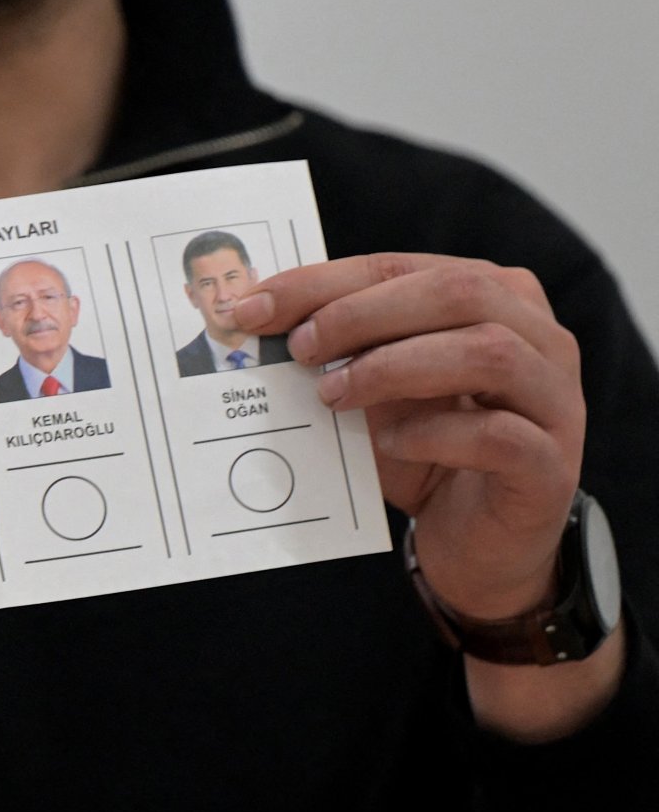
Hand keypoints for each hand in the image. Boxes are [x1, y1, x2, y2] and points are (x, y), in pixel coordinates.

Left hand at [234, 253, 583, 619]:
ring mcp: (556, 400)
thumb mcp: (374, 390)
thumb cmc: (424, 451)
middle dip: (362, 314)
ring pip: (488, 352)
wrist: (477, 543)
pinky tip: (389, 444)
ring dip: (395, 367)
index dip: (324, 282)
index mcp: (494, 297)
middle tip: (301, 348)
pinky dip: (433, 434)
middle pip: (457, 292)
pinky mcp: (552, 466)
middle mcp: (539, 337)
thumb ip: (338, 349)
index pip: (402, 268)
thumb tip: (257, 318)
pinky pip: (500, 435)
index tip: (256, 308)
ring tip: (334, 395)